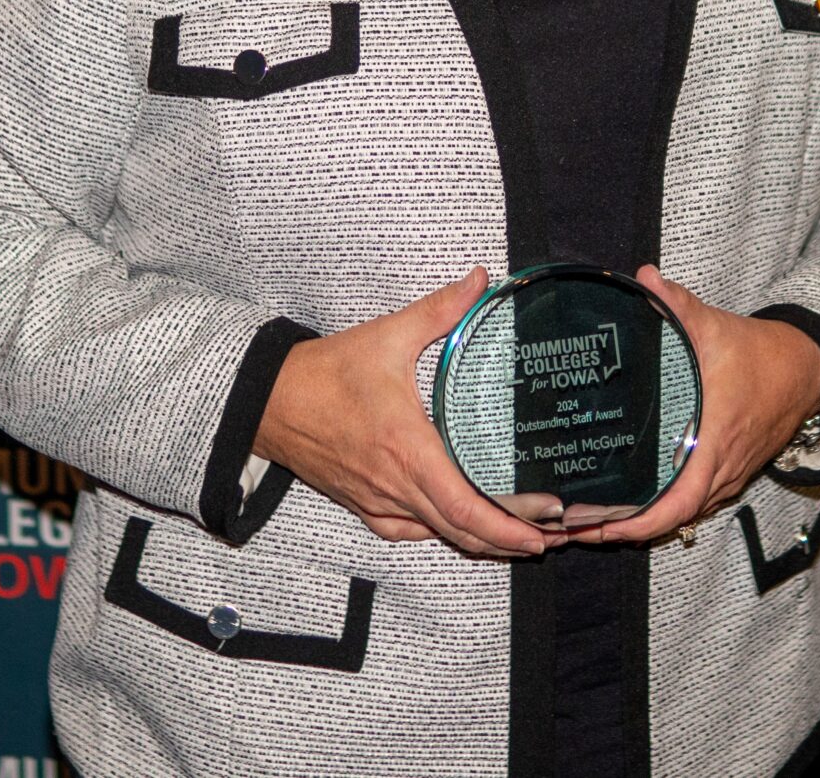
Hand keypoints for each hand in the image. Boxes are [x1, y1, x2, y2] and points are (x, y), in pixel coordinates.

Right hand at [252, 267, 561, 559]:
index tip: (540, 533)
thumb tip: (480, 280)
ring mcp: (376, 500)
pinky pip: (408, 531)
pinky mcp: (362, 504)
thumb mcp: (387, 336)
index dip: (506, 527)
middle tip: (551, 536)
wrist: (268, 401)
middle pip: (459, 531)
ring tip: (521, 534)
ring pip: (437, 534)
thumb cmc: (326, 372)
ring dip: (479, 540)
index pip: (463, 506)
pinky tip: (460, 525)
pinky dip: (440, 532)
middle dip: (508, 539)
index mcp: (406, 448)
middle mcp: (394, 485)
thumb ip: (440, 310)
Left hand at [571, 265, 819, 546]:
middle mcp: (720, 470)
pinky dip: (663, 510)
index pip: (676, 504)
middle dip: (624, 530)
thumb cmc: (761, 356)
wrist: (806, 372)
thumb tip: (644, 278)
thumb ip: (678, 306)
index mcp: (714, 442)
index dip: (639, 524)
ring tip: (593, 521)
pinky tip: (632, 501)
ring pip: (683, 515)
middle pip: (672, 520)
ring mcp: (727, 476)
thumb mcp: (716, 328)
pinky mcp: (729, 472)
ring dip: (642, 523)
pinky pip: (694, 503)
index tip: (601, 528)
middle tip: (576, 529)